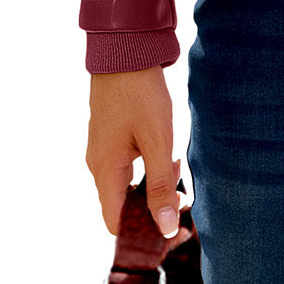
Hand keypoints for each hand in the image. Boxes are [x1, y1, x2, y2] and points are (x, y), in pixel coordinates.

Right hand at [86, 65, 183, 238]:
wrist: (125, 50)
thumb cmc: (141, 95)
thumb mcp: (158, 142)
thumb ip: (161, 185)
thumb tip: (164, 228)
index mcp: (104, 171)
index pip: (115, 222)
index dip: (140, 234)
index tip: (171, 232)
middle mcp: (98, 164)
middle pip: (121, 205)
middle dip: (151, 212)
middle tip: (185, 207)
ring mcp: (103, 148)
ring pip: (127, 184)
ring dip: (152, 189)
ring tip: (182, 182)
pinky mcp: (112, 135)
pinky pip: (128, 165)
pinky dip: (148, 170)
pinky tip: (170, 159)